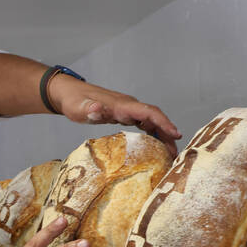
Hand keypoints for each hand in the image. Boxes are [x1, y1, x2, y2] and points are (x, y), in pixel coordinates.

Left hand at [49, 75, 180, 151]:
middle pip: (155, 118)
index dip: (163, 122)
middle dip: (168, 133)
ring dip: (162, 135)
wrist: (70, 93)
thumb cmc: (74, 101)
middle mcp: (128, 106)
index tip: (175, 134)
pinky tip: (155, 146)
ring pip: (151, 121)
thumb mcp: (78, 107)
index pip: (148, 112)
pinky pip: (143, 124)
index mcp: (121, 105)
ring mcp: (127, 110)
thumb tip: (96, 109)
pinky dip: (152, 133)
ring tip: (170, 153)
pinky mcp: (124, 114)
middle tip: (176, 153)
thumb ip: (88, 109)